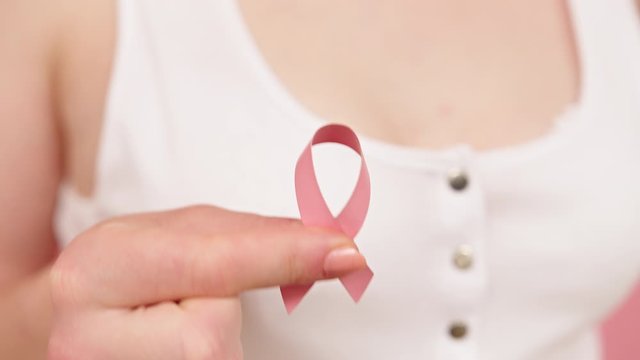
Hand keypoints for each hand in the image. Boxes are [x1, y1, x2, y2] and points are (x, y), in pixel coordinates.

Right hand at [47, 205, 365, 358]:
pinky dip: (210, 352)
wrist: (82, 317)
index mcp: (92, 275)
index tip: (344, 253)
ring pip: (215, 358)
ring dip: (211, 334)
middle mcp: (85, 344)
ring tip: (167, 320)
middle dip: (217, 307)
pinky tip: (172, 342)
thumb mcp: (174, 234)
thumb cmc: (130, 270)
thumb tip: (331, 249)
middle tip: (175, 297)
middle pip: (213, 333)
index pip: (208, 267)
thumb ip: (246, 238)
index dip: (280, 256)